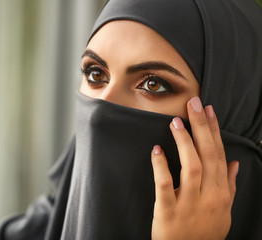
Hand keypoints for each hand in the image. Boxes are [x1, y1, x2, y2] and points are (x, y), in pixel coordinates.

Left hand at [150, 97, 238, 239]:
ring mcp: (188, 203)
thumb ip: (228, 186)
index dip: (214, 131)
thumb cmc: (205, 232)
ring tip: (176, 122)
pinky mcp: (168, 211)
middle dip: (202, 127)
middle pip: (208, 155)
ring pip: (191, 167)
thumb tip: (233, 164)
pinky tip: (156, 150)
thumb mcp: (224, 211)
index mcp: (220, 193)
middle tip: (194, 104)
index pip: (219, 155)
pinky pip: (164, 185)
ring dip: (184, 143)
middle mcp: (208, 196)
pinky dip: (161, 166)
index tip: (208, 110)